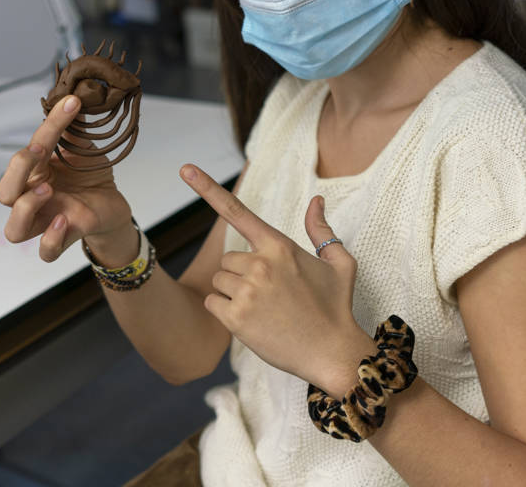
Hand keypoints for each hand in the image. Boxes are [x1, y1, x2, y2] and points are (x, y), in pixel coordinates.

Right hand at [0, 95, 132, 263]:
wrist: (111, 205)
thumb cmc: (89, 176)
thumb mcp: (82, 149)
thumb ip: (73, 128)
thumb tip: (75, 93)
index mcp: (33, 174)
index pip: (28, 151)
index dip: (48, 126)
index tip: (71, 104)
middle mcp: (33, 198)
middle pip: (4, 193)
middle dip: (17, 170)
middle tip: (39, 152)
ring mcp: (46, 221)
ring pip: (14, 229)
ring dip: (26, 207)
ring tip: (49, 190)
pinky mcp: (64, 238)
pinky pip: (45, 252)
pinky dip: (50, 240)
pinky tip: (64, 221)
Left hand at [179, 164, 371, 393]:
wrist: (333, 354)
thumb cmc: (336, 308)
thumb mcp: (340, 264)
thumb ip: (322, 230)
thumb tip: (316, 199)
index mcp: (279, 246)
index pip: (237, 211)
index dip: (207, 188)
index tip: (185, 169)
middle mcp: (261, 264)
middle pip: (228, 259)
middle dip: (242, 274)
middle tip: (271, 295)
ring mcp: (247, 291)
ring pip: (219, 281)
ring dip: (234, 294)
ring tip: (264, 310)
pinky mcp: (236, 318)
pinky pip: (212, 303)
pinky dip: (225, 312)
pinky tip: (252, 322)